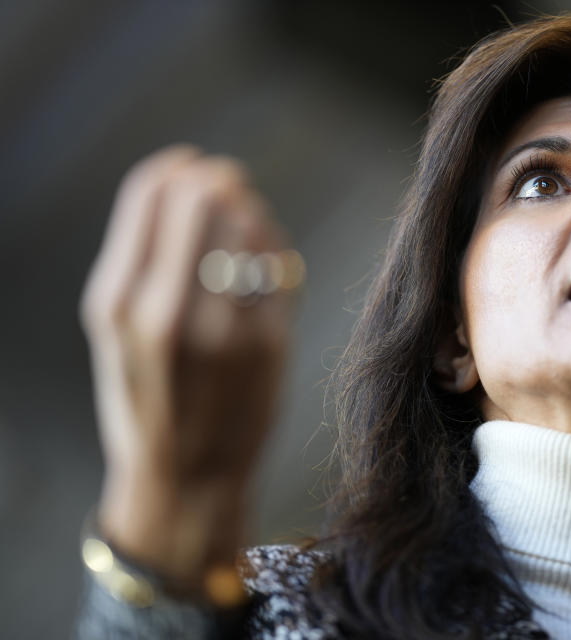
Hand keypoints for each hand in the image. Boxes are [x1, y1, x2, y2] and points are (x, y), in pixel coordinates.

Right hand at [79, 145, 297, 578]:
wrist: (187, 479)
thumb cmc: (149, 396)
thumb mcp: (117, 332)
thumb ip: (143, 258)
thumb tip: (186, 177)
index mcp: (118, 302)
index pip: (154, 191)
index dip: (178, 169)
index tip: (192, 167)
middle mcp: (169, 311)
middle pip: (206, 196)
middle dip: (220, 183)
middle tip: (228, 187)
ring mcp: (226, 328)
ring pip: (250, 224)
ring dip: (252, 212)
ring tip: (246, 223)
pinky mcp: (272, 344)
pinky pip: (280, 264)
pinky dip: (275, 249)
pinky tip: (265, 258)